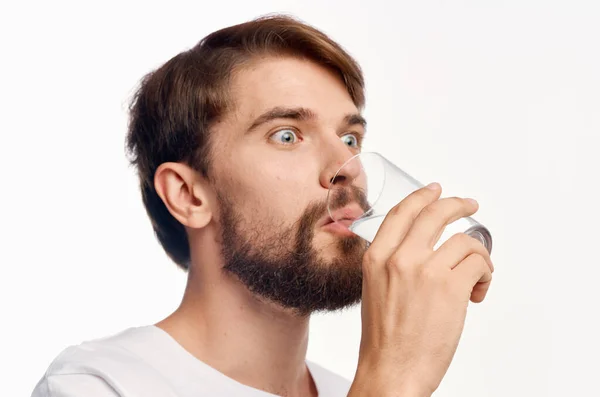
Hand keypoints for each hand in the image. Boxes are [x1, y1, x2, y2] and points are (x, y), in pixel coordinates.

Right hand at [348, 183, 493, 396]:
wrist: (391, 370)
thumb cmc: (384, 339)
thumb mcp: (374, 289)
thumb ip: (390, 263)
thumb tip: (421, 248)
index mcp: (375, 258)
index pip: (402, 212)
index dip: (422, 196)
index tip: (435, 190)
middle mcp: (399, 258)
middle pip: (435, 213)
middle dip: (457, 205)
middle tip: (469, 205)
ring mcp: (425, 271)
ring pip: (466, 242)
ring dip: (479, 257)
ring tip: (477, 278)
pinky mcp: (451, 288)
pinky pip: (479, 264)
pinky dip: (485, 276)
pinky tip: (478, 292)